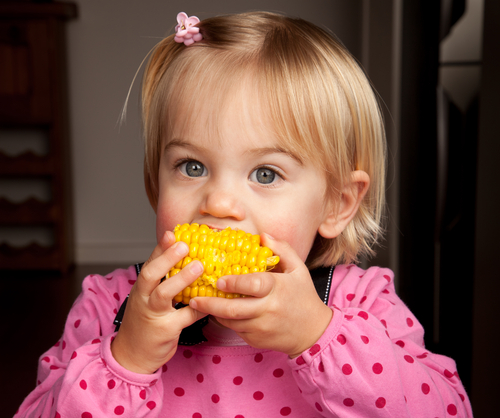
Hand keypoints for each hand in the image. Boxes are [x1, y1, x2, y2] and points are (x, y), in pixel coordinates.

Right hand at [111, 231, 207, 373]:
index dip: (161, 247)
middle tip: (185, 245)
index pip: (150, 263)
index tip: (173, 233)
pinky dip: (199, 308)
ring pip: (164, 294)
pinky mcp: (165, 330)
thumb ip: (163, 282)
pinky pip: (185, 316)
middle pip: (151, 274)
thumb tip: (189, 261)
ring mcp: (152, 314)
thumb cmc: (145, 322)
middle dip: (167, 257)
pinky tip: (211, 301)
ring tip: (199, 266)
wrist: (132, 355)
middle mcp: (143, 298)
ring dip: (182, 279)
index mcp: (141, 288)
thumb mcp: (148, 298)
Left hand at [189, 234, 332, 357]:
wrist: (312, 331)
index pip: (253, 285)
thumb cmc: (304, 296)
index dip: (234, 283)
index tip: (219, 280)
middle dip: (211, 304)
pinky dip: (226, 321)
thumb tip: (262, 236)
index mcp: (278, 289)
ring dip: (215, 312)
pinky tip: (219, 312)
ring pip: (231, 321)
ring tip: (200, 303)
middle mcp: (268, 310)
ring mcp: (261, 328)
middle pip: (234, 309)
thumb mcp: (298, 269)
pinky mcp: (256, 340)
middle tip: (195, 298)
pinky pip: (236, 329)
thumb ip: (282, 249)